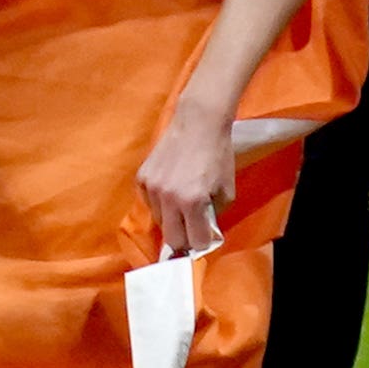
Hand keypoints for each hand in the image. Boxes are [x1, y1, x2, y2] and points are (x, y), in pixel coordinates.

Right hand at [138, 98, 239, 259]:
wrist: (198, 124)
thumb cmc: (218, 155)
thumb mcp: (227, 190)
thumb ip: (215, 214)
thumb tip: (204, 230)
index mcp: (193, 201)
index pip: (195, 241)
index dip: (202, 243)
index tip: (204, 240)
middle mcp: (168, 198)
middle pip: (172, 239)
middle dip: (185, 239)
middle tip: (192, 231)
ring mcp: (151, 188)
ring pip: (159, 222)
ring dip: (171, 220)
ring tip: (182, 204)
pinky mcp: (141, 178)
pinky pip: (149, 203)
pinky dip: (160, 204)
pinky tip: (170, 190)